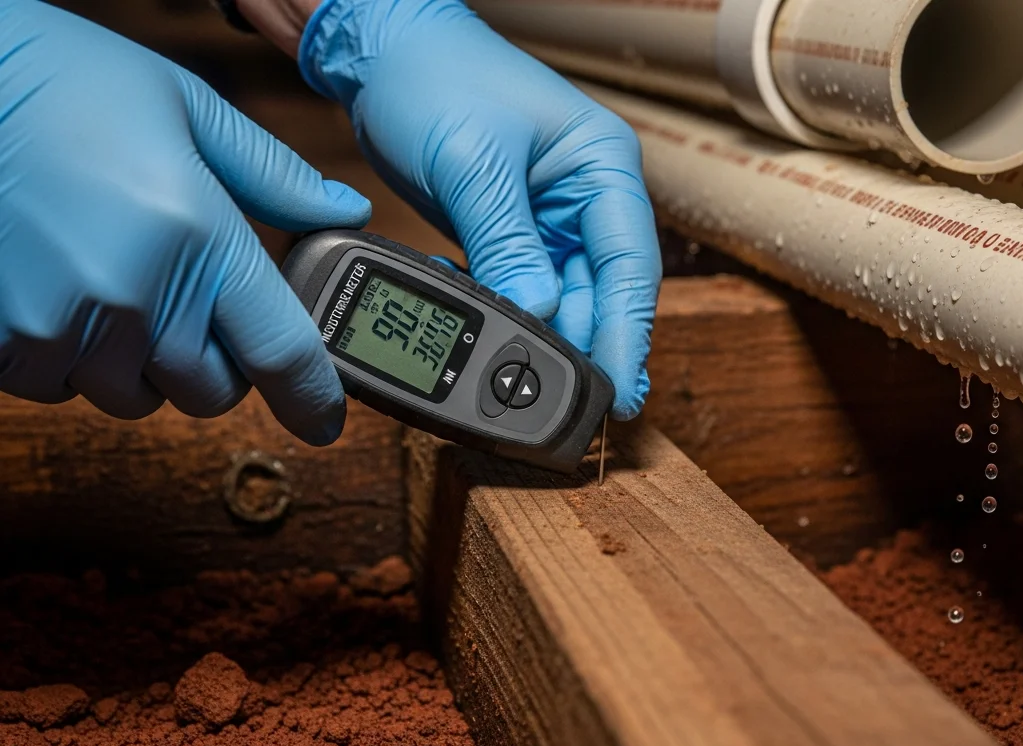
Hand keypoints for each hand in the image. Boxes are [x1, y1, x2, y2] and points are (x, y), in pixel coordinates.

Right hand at [0, 0, 371, 443]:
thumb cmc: (62, 84)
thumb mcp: (185, 107)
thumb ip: (274, 175)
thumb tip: (346, 213)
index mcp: (198, 238)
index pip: (280, 353)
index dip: (312, 397)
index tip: (324, 420)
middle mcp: (136, 298)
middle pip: (209, 392)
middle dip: (213, 362)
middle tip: (186, 299)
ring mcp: (62, 328)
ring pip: (133, 395)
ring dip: (137, 362)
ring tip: (111, 281)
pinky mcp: (3, 344)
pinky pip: (60, 387)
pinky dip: (69, 357)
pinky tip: (58, 290)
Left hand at [297, 0, 661, 418]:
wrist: (380, 50)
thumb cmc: (433, 76)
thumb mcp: (472, 162)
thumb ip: (506, 243)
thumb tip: (537, 313)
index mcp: (601, 165)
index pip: (631, 264)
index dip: (628, 333)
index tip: (620, 390)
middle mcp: (586, 196)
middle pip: (604, 292)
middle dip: (590, 348)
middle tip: (577, 407)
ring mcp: (550, 218)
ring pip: (565, 299)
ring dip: (550, 340)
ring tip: (534, 385)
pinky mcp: (513, 233)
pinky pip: (526, 290)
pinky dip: (516, 320)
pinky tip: (503, 345)